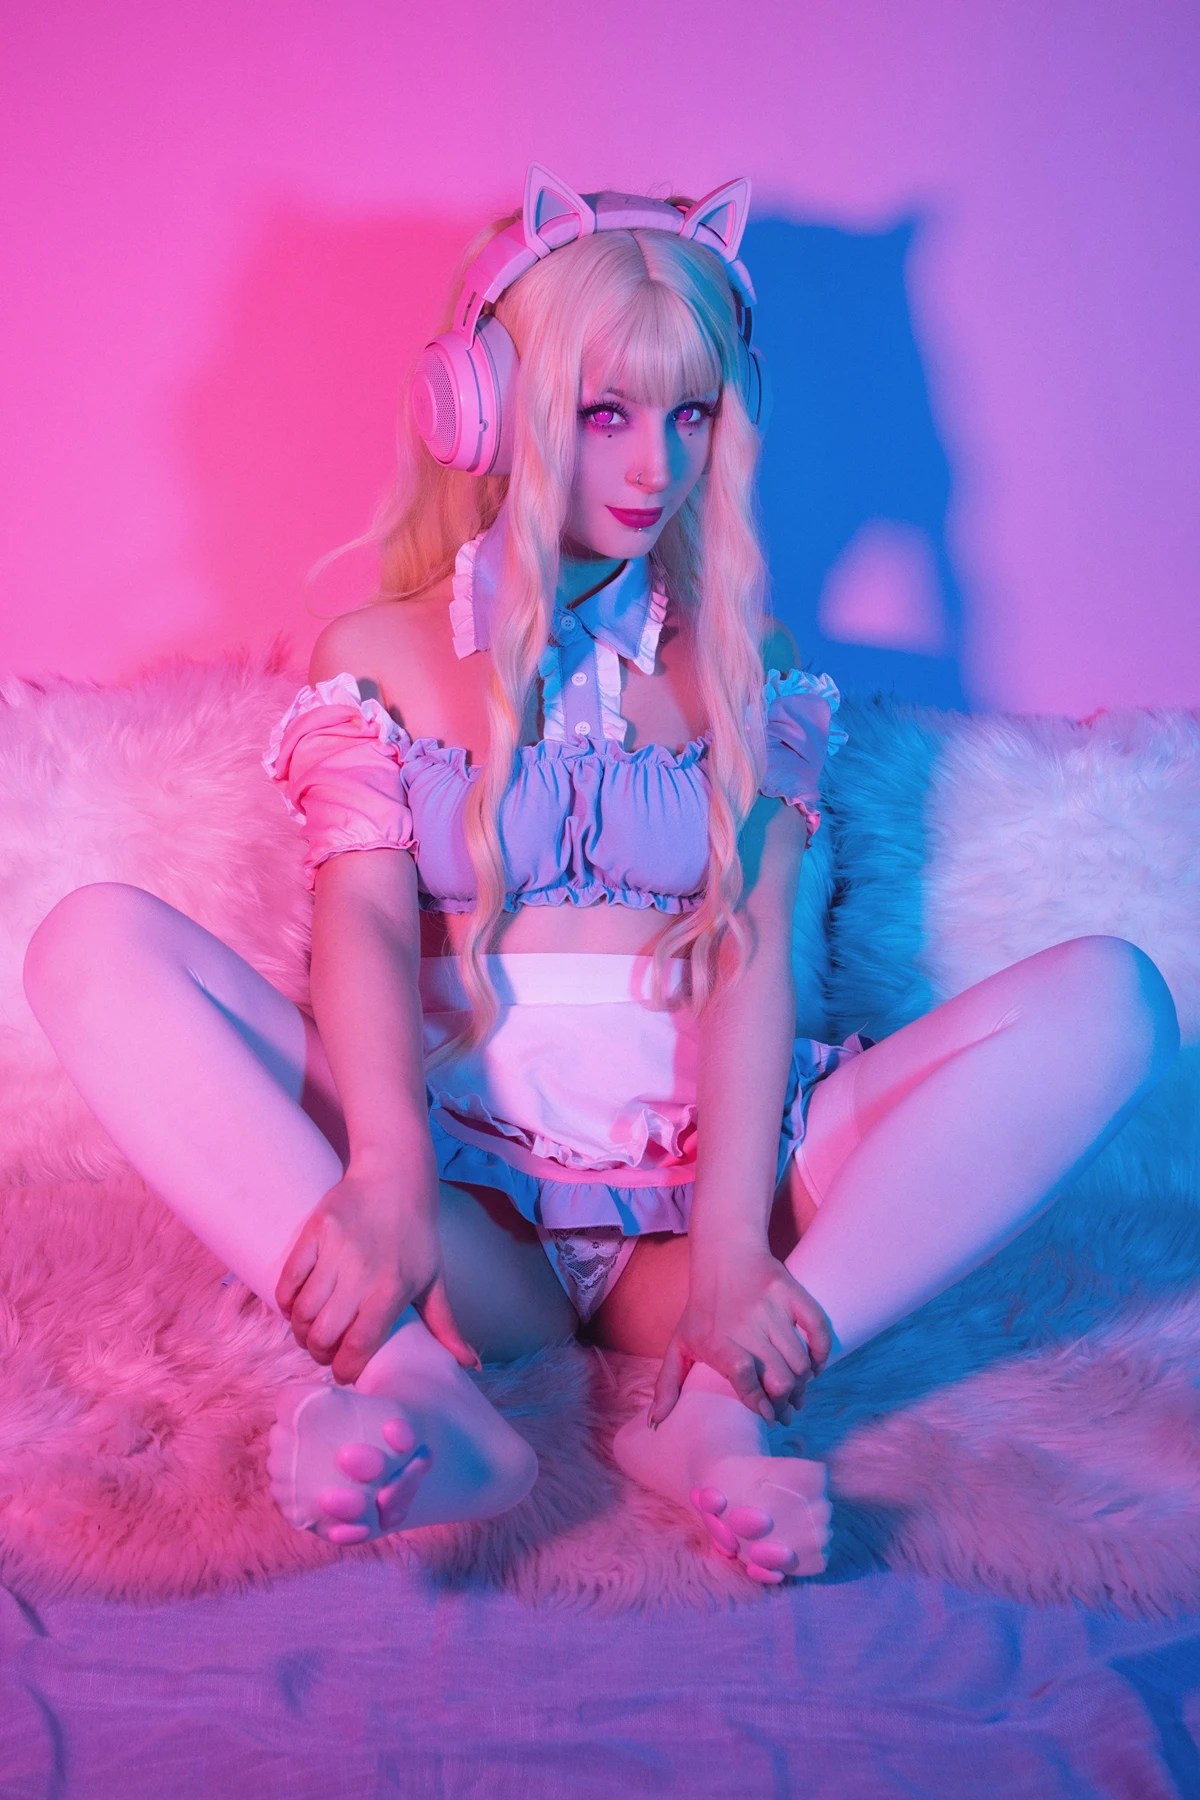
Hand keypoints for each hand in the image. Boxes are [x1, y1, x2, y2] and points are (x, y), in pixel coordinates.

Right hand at [274, 1168, 479, 1385]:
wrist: (395, 1175)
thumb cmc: (417, 1234)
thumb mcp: (434, 1278)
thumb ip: (446, 1324)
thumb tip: (470, 1364)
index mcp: (394, 1287)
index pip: (360, 1343)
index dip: (346, 1368)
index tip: (343, 1372)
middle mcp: (363, 1272)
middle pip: (324, 1333)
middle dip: (320, 1353)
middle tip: (324, 1352)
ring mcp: (335, 1251)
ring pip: (303, 1311)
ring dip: (302, 1331)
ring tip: (310, 1332)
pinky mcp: (314, 1232)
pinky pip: (288, 1281)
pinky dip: (286, 1302)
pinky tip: (296, 1307)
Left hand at [650, 1243, 831, 1427]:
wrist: (724, 1254)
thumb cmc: (702, 1307)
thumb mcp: (679, 1342)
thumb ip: (668, 1383)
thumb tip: (657, 1422)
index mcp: (716, 1341)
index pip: (744, 1378)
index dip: (760, 1403)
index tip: (767, 1415)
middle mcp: (744, 1325)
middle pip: (779, 1378)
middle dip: (786, 1402)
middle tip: (786, 1409)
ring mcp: (770, 1308)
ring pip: (800, 1361)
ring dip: (804, 1383)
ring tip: (798, 1392)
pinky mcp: (790, 1292)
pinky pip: (817, 1328)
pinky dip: (822, 1353)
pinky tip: (815, 1366)